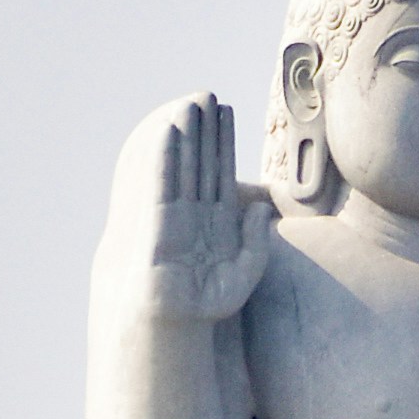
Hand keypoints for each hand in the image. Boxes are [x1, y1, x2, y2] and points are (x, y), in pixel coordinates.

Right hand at [115, 95, 272, 322]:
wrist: (173, 323)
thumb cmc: (204, 304)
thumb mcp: (244, 273)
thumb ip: (257, 243)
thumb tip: (262, 212)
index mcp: (212, 220)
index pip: (218, 170)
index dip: (221, 141)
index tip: (225, 112)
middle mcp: (190, 211)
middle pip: (198, 160)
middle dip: (203, 129)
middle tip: (207, 95)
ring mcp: (171, 212)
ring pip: (180, 164)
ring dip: (184, 133)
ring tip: (190, 103)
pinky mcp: (155, 217)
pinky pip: (161, 179)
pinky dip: (165, 155)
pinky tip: (170, 132)